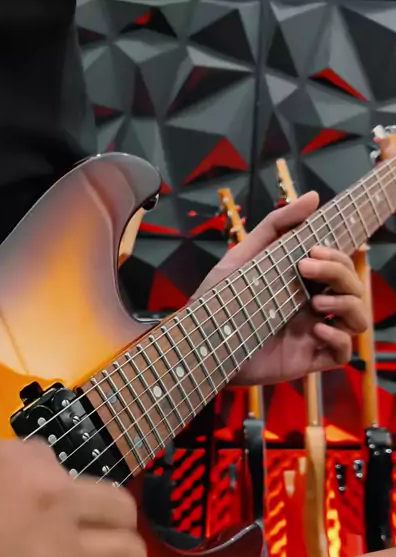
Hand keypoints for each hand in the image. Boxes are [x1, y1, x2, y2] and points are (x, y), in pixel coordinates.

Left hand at [194, 192, 367, 384]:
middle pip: (352, 287)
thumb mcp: (244, 257)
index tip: (313, 251)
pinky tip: (316, 329)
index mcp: (301, 283)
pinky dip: (339, 339)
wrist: (199, 342)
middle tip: (305, 270)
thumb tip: (314, 197)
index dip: (338, 256)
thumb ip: (276, 226)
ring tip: (316, 303)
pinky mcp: (306, 359)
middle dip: (339, 273)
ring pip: (357, 319)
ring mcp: (311, 334)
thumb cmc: (217, 300)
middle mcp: (311, 306)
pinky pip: (342, 352)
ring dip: (347, 305)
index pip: (340, 266)